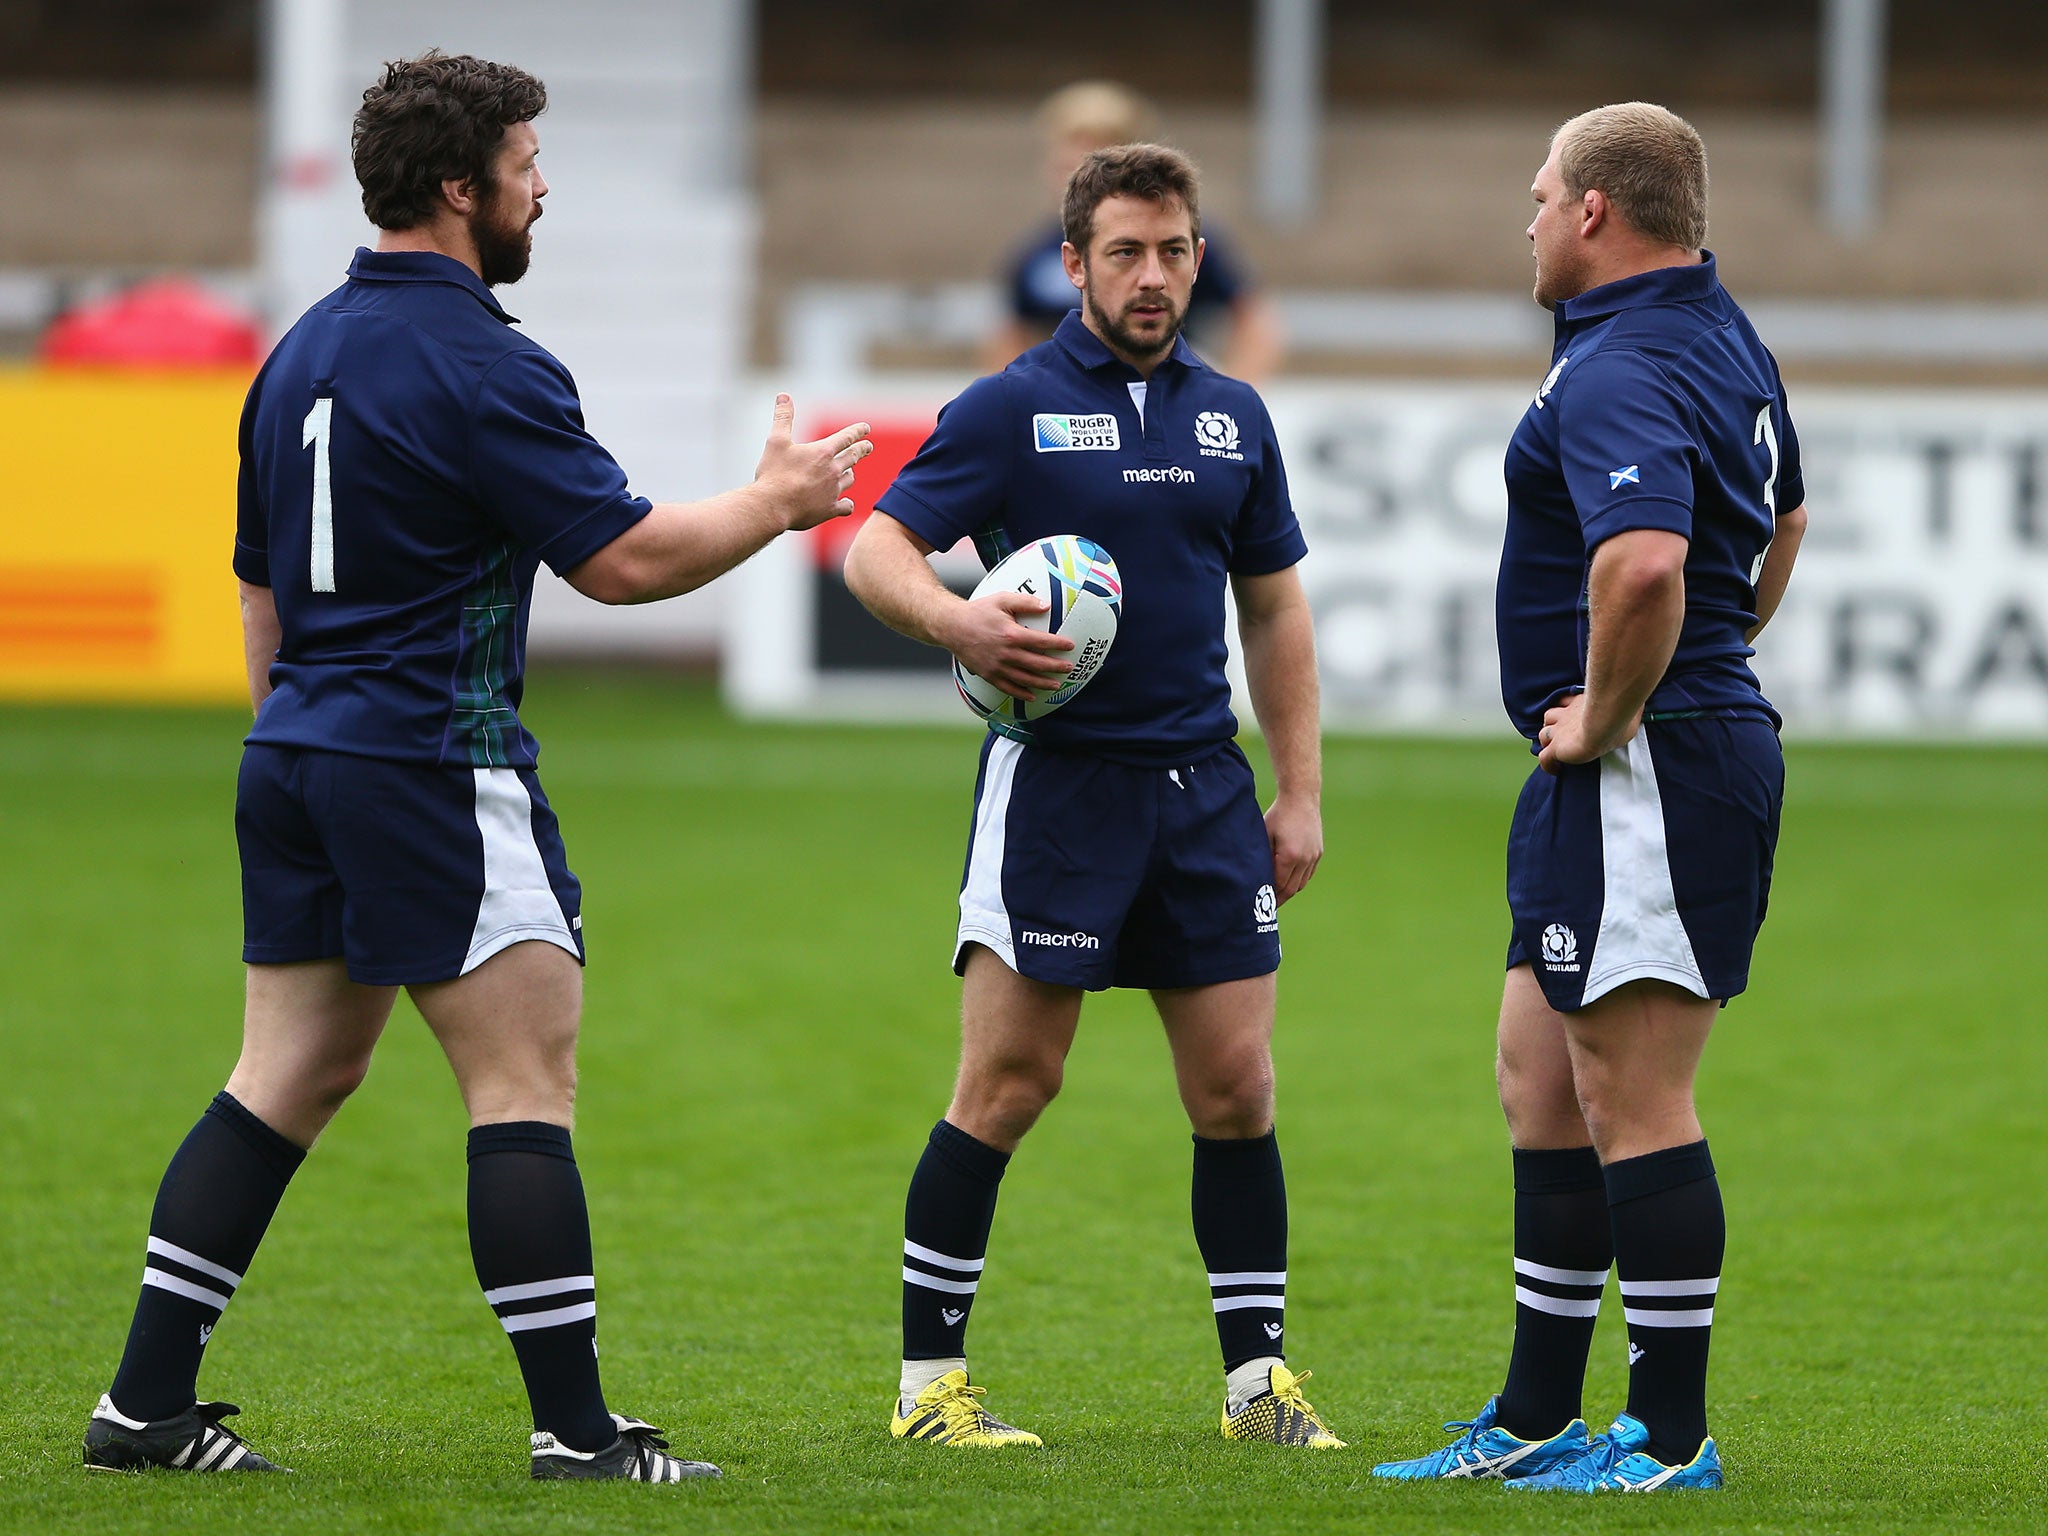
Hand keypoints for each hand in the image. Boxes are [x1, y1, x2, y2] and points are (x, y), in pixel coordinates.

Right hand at [754, 393, 872, 531]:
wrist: (772, 506)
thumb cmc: (773, 473)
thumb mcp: (776, 441)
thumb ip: (783, 418)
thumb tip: (784, 395)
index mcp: (823, 452)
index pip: (846, 437)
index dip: (858, 431)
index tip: (866, 428)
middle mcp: (833, 471)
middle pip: (853, 457)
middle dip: (862, 450)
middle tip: (868, 447)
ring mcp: (833, 491)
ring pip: (849, 479)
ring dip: (850, 473)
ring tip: (850, 472)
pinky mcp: (829, 510)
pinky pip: (846, 506)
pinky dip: (847, 504)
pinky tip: (847, 503)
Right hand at [944, 591, 1074, 700]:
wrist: (951, 626)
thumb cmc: (978, 611)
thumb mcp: (1002, 599)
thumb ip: (1025, 602)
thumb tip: (1047, 605)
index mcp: (1011, 634)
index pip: (1041, 641)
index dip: (1058, 644)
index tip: (1071, 645)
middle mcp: (1006, 653)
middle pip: (1036, 663)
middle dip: (1055, 667)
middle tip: (1069, 668)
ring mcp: (996, 667)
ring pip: (1025, 679)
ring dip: (1043, 683)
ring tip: (1057, 685)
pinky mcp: (988, 675)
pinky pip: (1007, 688)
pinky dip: (1021, 693)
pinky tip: (1032, 696)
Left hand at [1264, 792, 1321, 902]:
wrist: (1301, 798)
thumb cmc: (1278, 815)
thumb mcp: (1265, 835)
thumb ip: (1263, 858)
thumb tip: (1259, 878)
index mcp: (1289, 856)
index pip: (1280, 885)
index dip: (1271, 897)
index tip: (1262, 904)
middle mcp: (1304, 859)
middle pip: (1292, 888)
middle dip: (1280, 898)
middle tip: (1268, 906)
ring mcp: (1313, 856)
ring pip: (1301, 883)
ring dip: (1290, 891)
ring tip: (1277, 895)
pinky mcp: (1318, 852)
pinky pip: (1308, 874)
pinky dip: (1299, 881)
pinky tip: (1289, 881)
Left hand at [1536, 691, 1640, 773]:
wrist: (1607, 721)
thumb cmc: (1621, 713)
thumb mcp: (1628, 709)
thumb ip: (1628, 709)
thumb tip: (1638, 708)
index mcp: (1581, 703)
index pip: (1567, 702)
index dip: (1566, 708)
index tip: (1573, 716)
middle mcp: (1567, 715)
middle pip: (1550, 716)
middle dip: (1554, 724)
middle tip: (1562, 734)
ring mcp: (1559, 732)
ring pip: (1544, 734)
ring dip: (1549, 742)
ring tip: (1558, 751)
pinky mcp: (1556, 748)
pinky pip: (1544, 758)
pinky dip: (1548, 765)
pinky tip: (1555, 770)